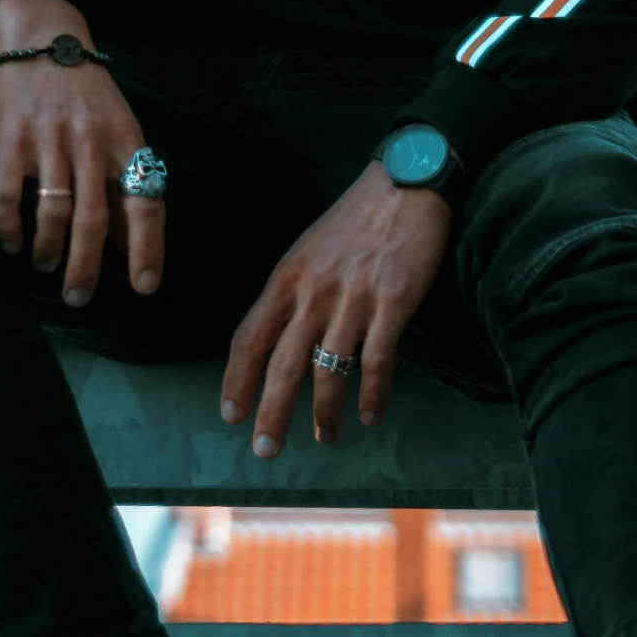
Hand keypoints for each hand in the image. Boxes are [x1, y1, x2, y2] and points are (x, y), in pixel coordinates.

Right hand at [0, 0, 162, 307]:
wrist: (43, 37)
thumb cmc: (86, 93)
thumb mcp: (119, 129)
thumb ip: (123, 184)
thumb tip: (128, 243)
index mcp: (126, 143)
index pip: (144, 203)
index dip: (147, 249)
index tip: (144, 287)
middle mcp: (91, 144)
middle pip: (93, 221)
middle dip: (86, 268)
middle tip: (78, 297)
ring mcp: (50, 141)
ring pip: (51, 213)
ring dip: (47, 250)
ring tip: (45, 264)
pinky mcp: (11, 139)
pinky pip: (7, 195)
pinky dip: (8, 226)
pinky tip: (12, 242)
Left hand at [220, 162, 450, 456]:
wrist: (405, 186)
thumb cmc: (356, 219)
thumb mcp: (308, 250)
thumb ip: (293, 291)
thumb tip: (278, 336)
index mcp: (287, 279)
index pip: (249, 338)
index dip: (237, 381)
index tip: (231, 414)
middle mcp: (313, 294)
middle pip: (282, 366)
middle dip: (271, 414)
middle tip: (266, 450)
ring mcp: (353, 301)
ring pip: (328, 371)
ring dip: (324, 413)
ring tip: (325, 437)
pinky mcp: (392, 305)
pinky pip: (376, 362)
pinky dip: (372, 395)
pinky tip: (369, 415)